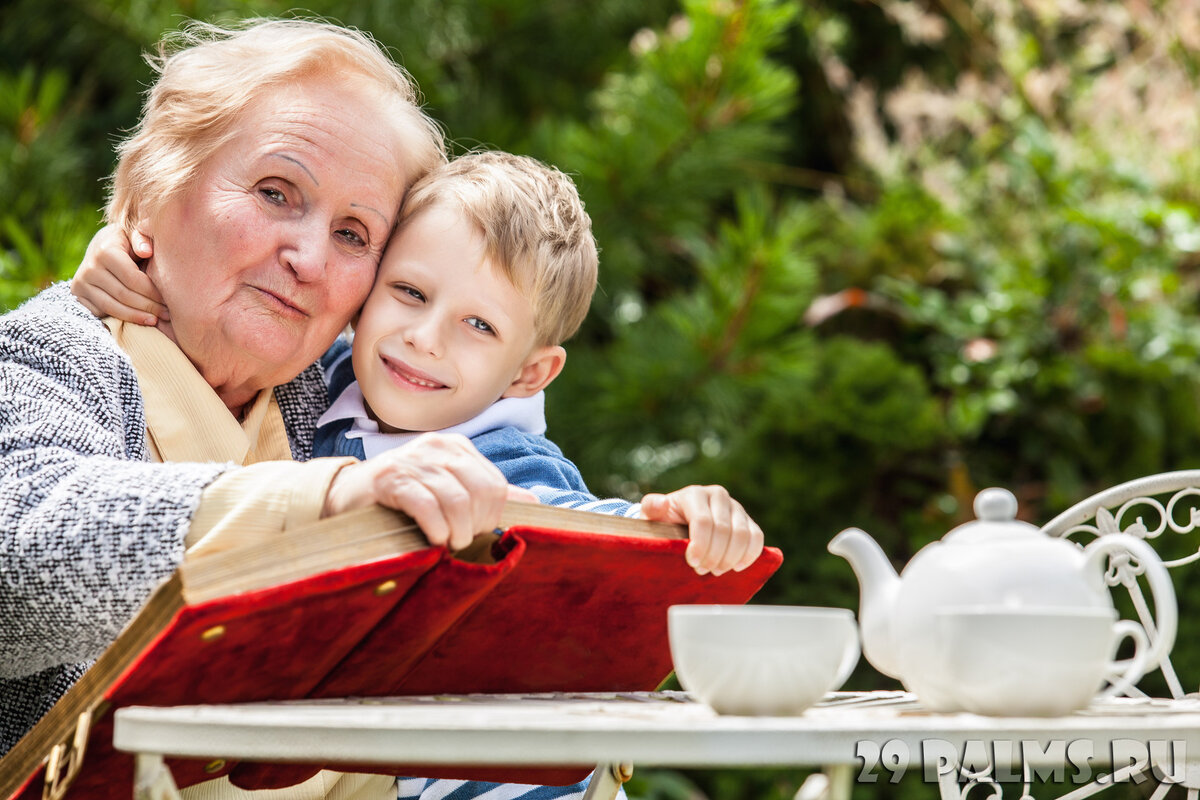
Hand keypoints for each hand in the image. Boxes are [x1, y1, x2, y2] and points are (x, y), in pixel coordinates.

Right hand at [71, 224, 166, 324]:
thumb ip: (142, 239)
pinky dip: (121, 319)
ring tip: (156, 320)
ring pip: (112, 307)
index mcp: (105, 252)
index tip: (169, 300)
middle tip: (167, 314)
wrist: (100, 247)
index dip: (153, 292)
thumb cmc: (127, 243)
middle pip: (124, 295)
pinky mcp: (77, 295)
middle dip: (149, 307)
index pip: (133, 279)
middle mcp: (89, 268)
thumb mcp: (134, 236)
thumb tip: (146, 252)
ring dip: (136, 317)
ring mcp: (81, 282)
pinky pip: (101, 313)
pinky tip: (138, 320)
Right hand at [323, 433, 510, 550]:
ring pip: (456, 500)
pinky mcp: (390, 478)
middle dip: (477, 525)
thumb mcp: (449, 491)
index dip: (492, 517)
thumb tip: (534, 502)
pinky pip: (425, 504)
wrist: (349, 496)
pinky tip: (433, 539)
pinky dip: (435, 527)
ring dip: (457, 531)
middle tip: (462, 542)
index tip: (476, 533)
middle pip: (482, 492)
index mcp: (457, 448)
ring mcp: (413, 460)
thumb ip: (488, 495)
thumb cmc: (404, 497)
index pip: (496, 485)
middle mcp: (438, 447)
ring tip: (448, 544)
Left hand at [640, 485, 763, 575]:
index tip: (692, 562)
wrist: (679, 521)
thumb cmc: (664, 521)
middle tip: (701, 570)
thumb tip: (661, 504)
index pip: (703, 521)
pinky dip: (749, 555)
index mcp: (694, 494)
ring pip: (742, 535)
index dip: (700, 545)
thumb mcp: (652, 515)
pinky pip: (756, 538)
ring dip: (730, 558)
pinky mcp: (748, 521)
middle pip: (724, 530)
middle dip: (713, 555)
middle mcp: (718, 495)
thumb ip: (652, 508)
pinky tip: (736, 567)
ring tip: (715, 571)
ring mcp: (735, 507)